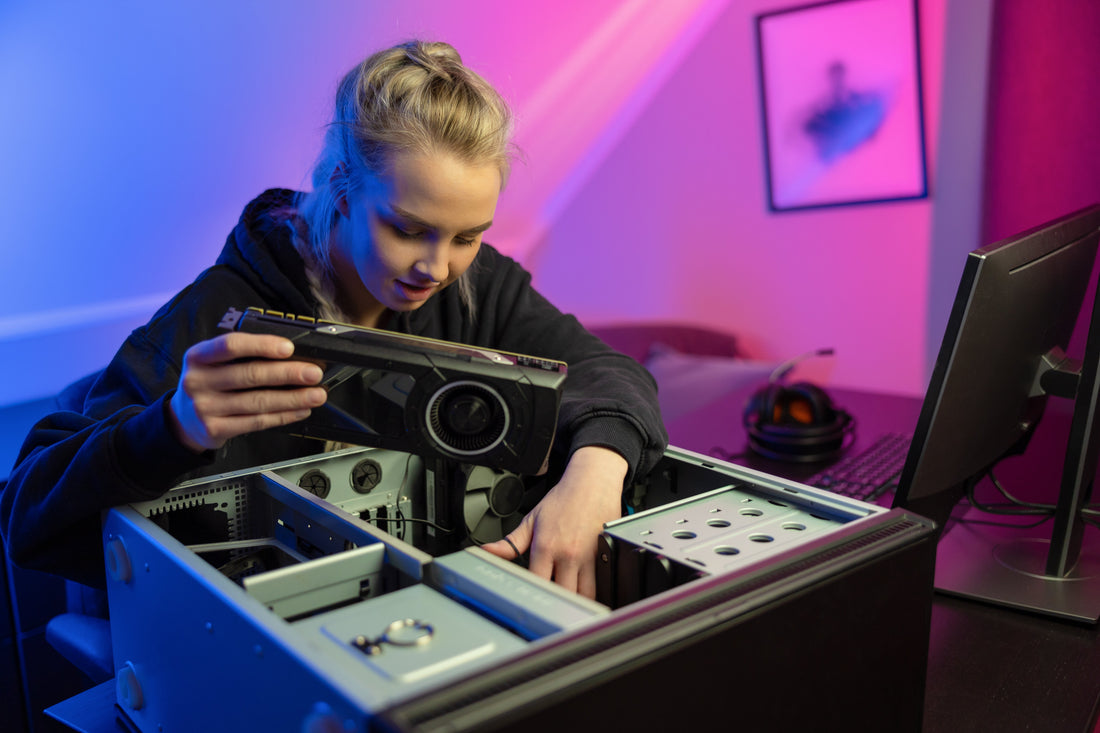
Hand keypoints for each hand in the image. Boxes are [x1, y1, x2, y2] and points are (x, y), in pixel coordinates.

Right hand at [168, 332, 326, 452]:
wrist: (182, 420)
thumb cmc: (208, 384)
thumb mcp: (211, 363)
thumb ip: (241, 356)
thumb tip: (289, 355)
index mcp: (198, 356)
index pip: (231, 345)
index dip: (262, 345)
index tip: (289, 348)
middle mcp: (198, 381)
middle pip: (250, 375)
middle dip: (288, 373)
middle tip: (314, 373)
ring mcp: (205, 407)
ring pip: (258, 402)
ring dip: (293, 398)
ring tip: (316, 394)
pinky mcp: (215, 429)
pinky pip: (257, 422)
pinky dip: (283, 416)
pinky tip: (300, 410)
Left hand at [482, 446, 627, 598]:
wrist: (592, 482)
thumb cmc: (564, 500)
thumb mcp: (532, 520)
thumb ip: (510, 543)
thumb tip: (487, 552)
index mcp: (546, 546)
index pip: (536, 582)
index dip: (533, 594)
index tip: (530, 598)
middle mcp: (568, 554)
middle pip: (561, 595)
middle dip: (555, 603)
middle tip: (549, 604)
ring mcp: (589, 557)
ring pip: (585, 596)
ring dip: (576, 602)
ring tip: (567, 603)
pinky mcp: (605, 556)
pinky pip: (601, 585)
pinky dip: (593, 593)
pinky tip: (585, 593)